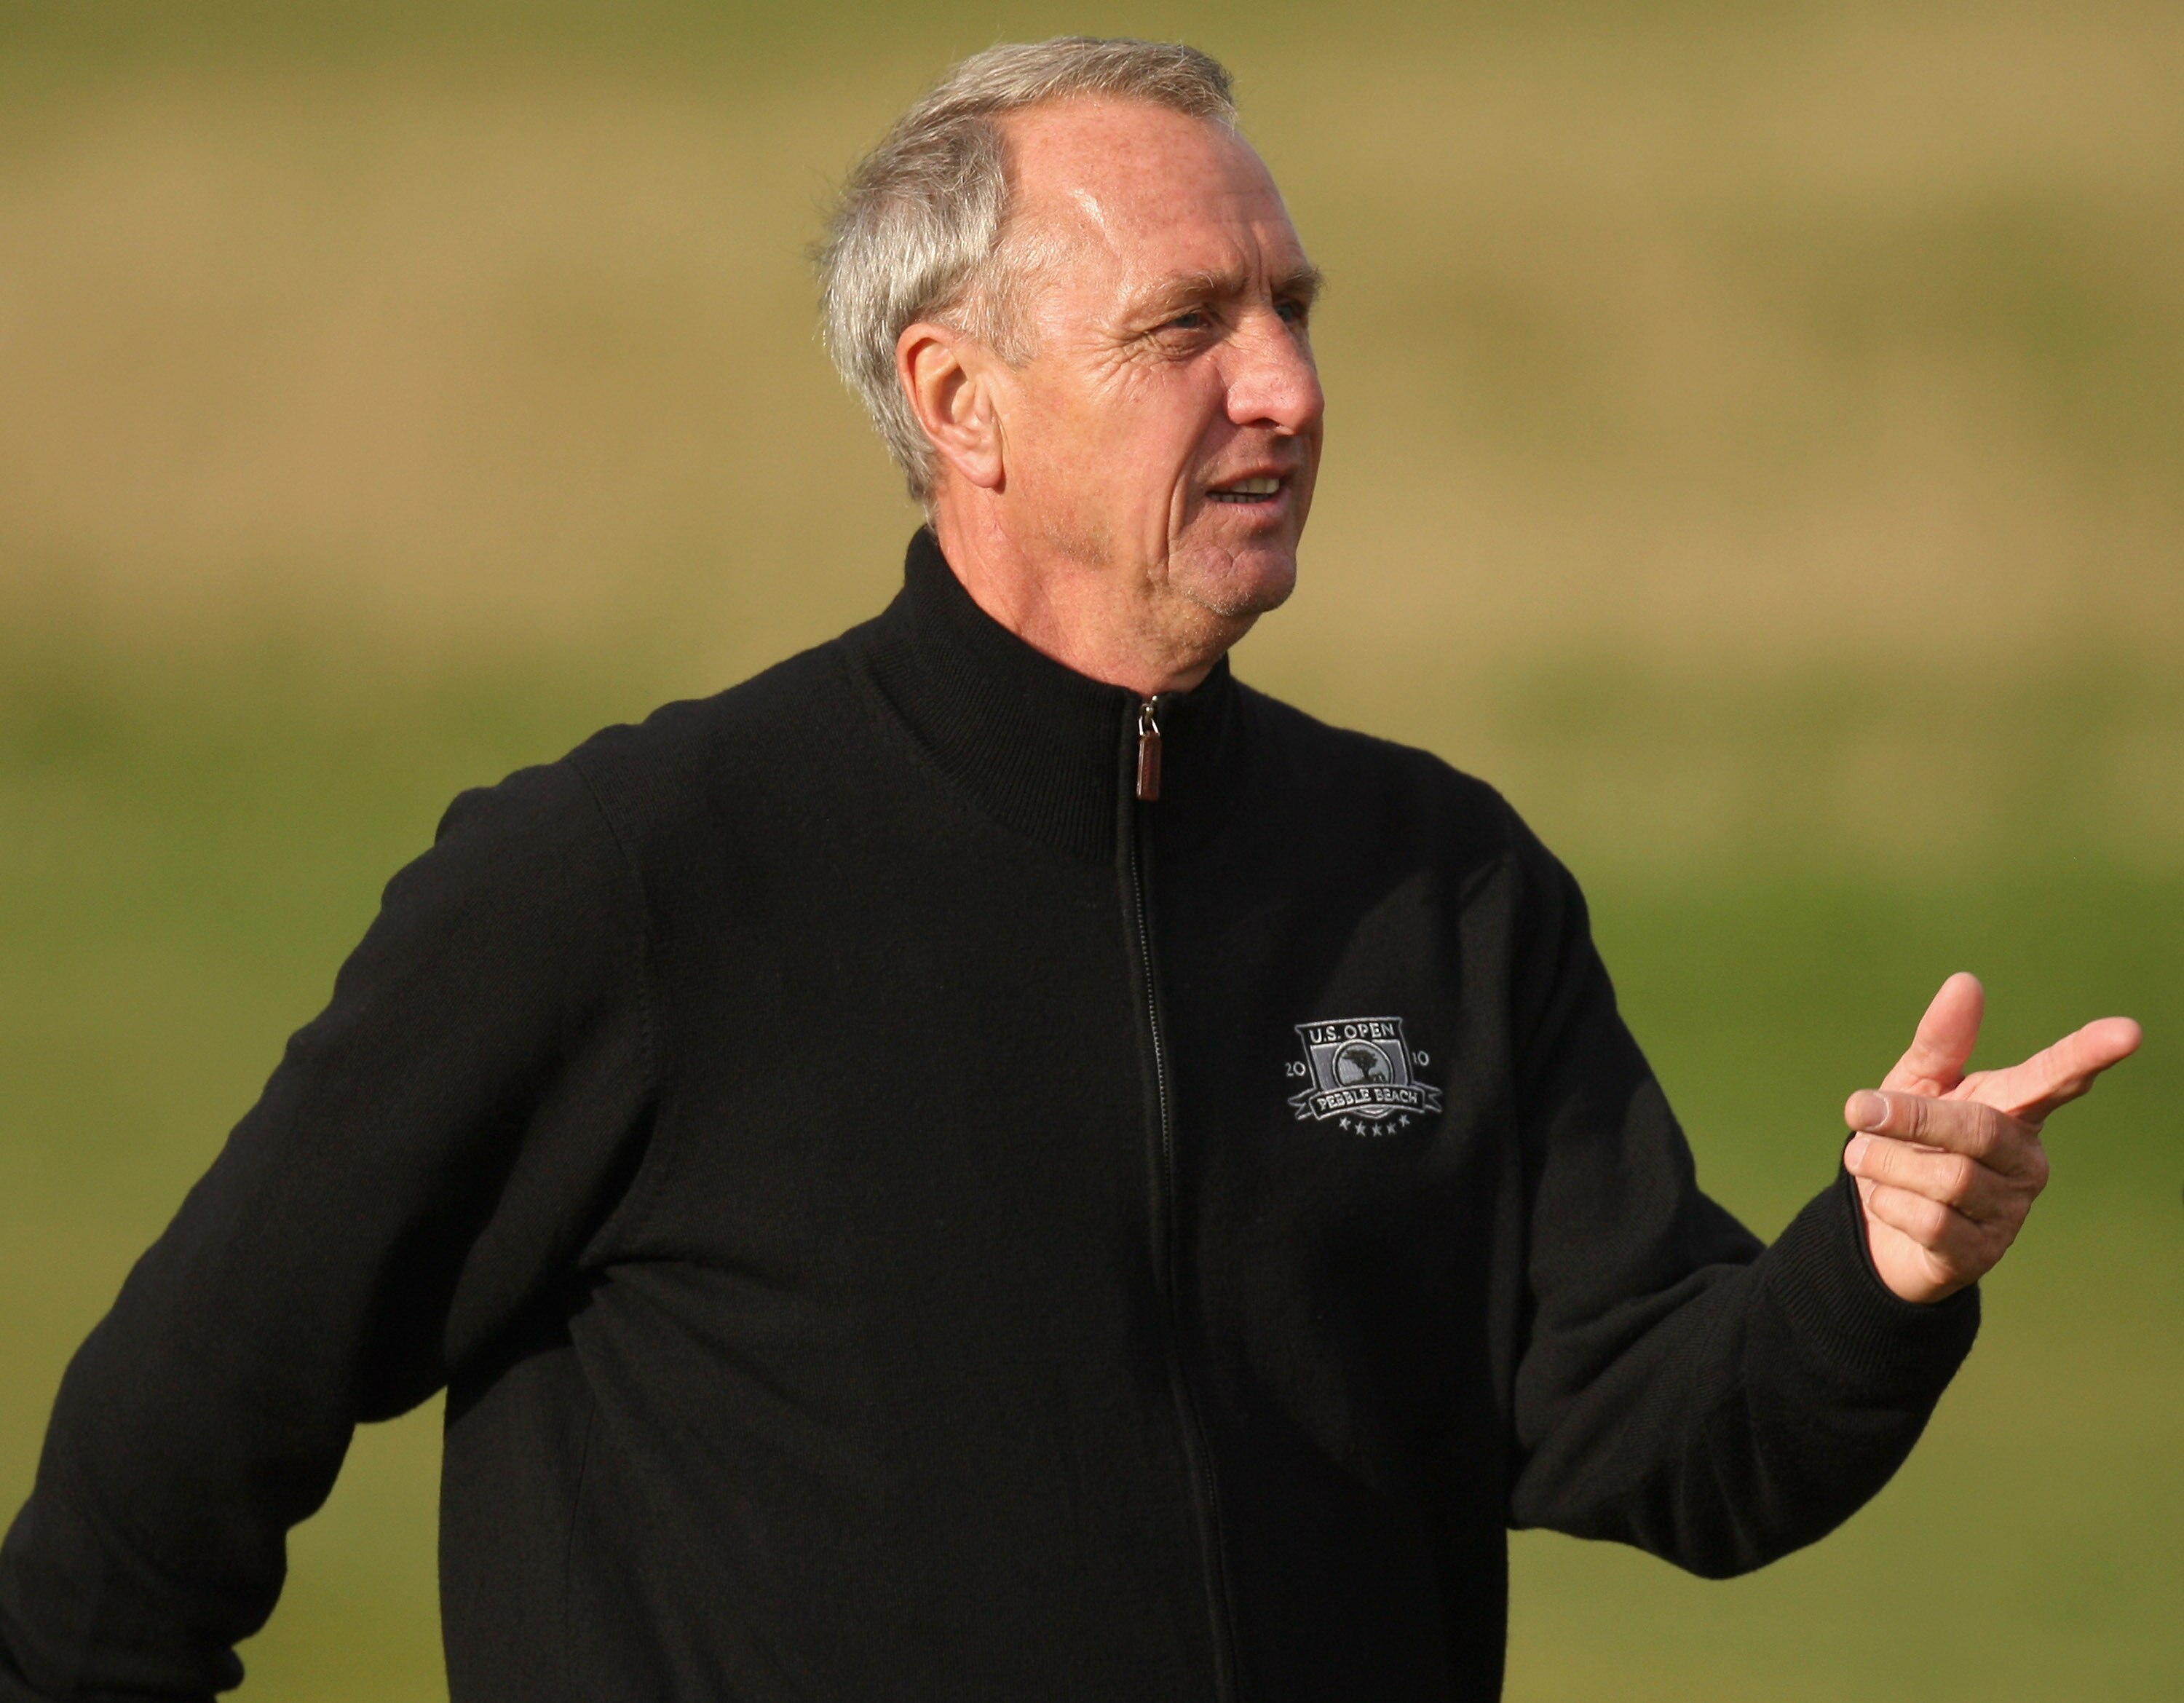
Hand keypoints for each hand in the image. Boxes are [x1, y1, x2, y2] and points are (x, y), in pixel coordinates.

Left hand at [1841, 972, 2140, 1303]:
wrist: (1878, 1225)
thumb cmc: (1908, 1142)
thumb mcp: (1914, 1084)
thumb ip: (1940, 1040)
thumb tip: (1966, 980)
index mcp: (2015, 1110)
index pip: (2056, 1078)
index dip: (2088, 1054)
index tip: (2129, 1030)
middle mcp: (2025, 1160)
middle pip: (1978, 1129)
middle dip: (1912, 1118)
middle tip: (1855, 1108)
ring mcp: (2009, 1209)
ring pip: (1948, 1177)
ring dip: (1887, 1162)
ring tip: (1865, 1157)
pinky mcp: (1982, 1252)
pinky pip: (1931, 1221)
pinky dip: (1889, 1203)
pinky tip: (1883, 1199)